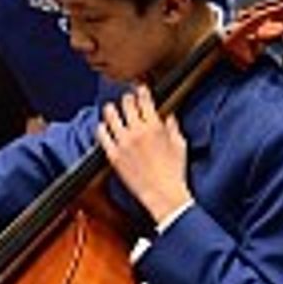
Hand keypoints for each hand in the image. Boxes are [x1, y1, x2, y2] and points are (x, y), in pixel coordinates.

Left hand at [97, 85, 191, 223]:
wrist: (163, 194)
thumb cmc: (175, 172)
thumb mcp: (180, 145)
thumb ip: (173, 127)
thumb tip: (168, 116)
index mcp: (155, 127)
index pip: (144, 99)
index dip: (141, 90)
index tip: (140, 89)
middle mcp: (137, 131)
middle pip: (126, 103)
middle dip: (127, 98)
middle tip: (128, 99)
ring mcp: (123, 143)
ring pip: (110, 115)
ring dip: (112, 110)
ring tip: (112, 110)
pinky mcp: (113, 155)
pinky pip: (102, 135)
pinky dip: (102, 128)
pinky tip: (105, 128)